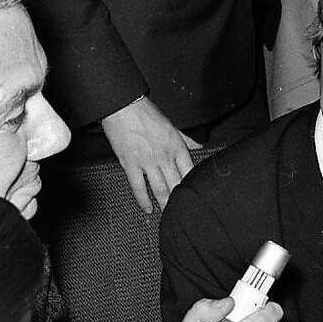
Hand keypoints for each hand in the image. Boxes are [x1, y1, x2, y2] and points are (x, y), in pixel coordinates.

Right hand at [101, 96, 197, 212]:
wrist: (123, 106)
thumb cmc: (147, 114)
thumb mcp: (173, 126)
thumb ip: (186, 140)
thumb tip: (199, 148)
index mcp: (177, 147)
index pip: (190, 172)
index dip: (193, 187)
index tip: (195, 197)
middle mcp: (164, 157)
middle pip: (176, 185)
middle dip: (180, 201)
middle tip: (184, 213)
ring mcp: (147, 162)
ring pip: (160, 189)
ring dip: (165, 204)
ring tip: (169, 215)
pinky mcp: (130, 164)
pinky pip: (138, 187)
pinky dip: (143, 200)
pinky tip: (147, 209)